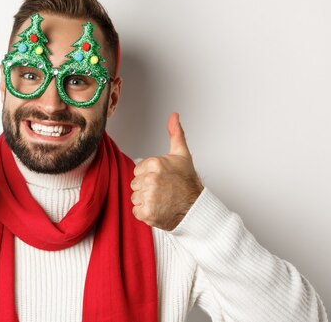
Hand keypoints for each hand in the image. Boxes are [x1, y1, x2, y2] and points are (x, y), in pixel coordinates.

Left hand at [131, 113, 203, 230]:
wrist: (195, 208)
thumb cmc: (188, 183)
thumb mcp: (182, 155)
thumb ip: (175, 134)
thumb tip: (174, 116)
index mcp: (155, 164)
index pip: (138, 170)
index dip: (149, 175)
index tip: (162, 179)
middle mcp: (151, 179)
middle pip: (135, 183)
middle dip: (146, 187)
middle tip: (163, 190)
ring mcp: (149, 197)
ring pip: (135, 197)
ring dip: (145, 200)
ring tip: (161, 199)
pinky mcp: (147, 213)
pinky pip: (136, 211)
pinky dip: (145, 213)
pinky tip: (158, 208)